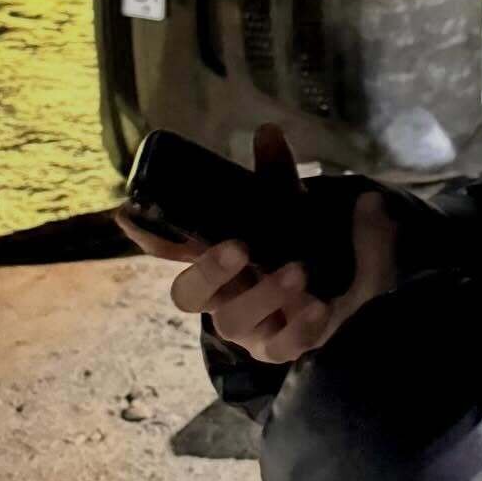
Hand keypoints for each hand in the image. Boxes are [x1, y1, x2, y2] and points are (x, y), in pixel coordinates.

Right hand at [112, 124, 400, 363]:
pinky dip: (300, 326)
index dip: (150, 236)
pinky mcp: (281, 349)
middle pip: (189, 294)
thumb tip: (266, 131)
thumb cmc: (310, 255)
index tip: (128, 214)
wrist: (353, 306)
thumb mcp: (296, 213)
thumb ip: (278, 179)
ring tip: (298, 272)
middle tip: (239, 247)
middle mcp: (224, 297)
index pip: (174, 251)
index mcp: (220, 261)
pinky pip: (282, 346)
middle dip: (209, 270)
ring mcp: (250, 328)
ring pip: (234, 320)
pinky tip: (319, 308)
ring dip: (264, 294)